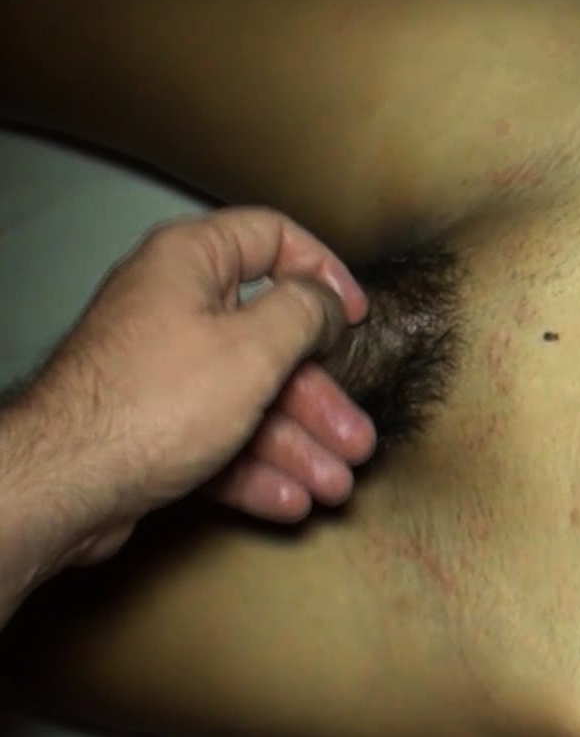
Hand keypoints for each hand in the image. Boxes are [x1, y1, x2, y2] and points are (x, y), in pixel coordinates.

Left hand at [11, 207, 374, 567]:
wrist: (67, 480)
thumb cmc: (152, 403)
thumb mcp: (255, 348)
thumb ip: (305, 313)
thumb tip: (324, 300)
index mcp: (190, 263)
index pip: (270, 237)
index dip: (322, 270)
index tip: (353, 315)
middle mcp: (172, 308)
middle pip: (269, 342)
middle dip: (319, 400)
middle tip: (354, 438)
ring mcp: (159, 371)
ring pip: (247, 401)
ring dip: (297, 446)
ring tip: (333, 486)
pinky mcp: (150, 425)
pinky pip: (216, 439)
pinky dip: (254, 468)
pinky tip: (289, 499)